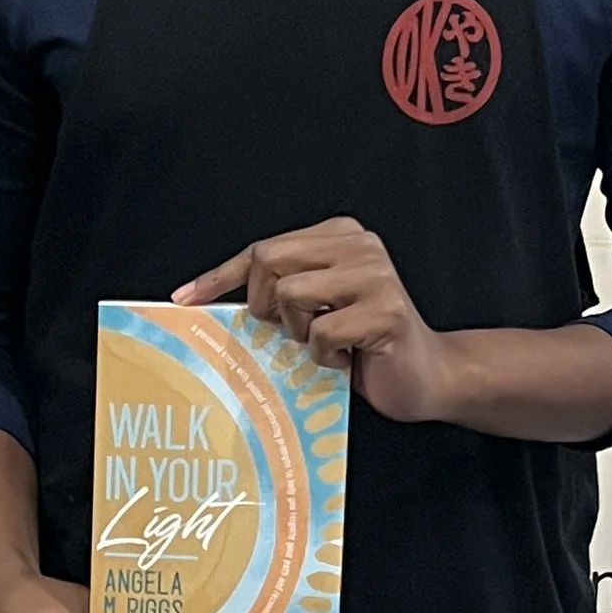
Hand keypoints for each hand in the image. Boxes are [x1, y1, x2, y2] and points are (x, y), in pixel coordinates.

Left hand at [177, 218, 452, 423]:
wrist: (426, 376)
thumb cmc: (363, 346)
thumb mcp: (313, 310)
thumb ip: (279, 294)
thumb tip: (211, 302)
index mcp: (339, 236)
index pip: (263, 248)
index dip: (220, 276)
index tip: (185, 299)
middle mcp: (359, 245)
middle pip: (270, 259)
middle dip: (265, 304)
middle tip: (291, 331)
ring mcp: (376, 275)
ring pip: (291, 294)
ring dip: (299, 333)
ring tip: (327, 344)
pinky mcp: (386, 311)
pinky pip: (321, 334)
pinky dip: (325, 357)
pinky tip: (349, 359)